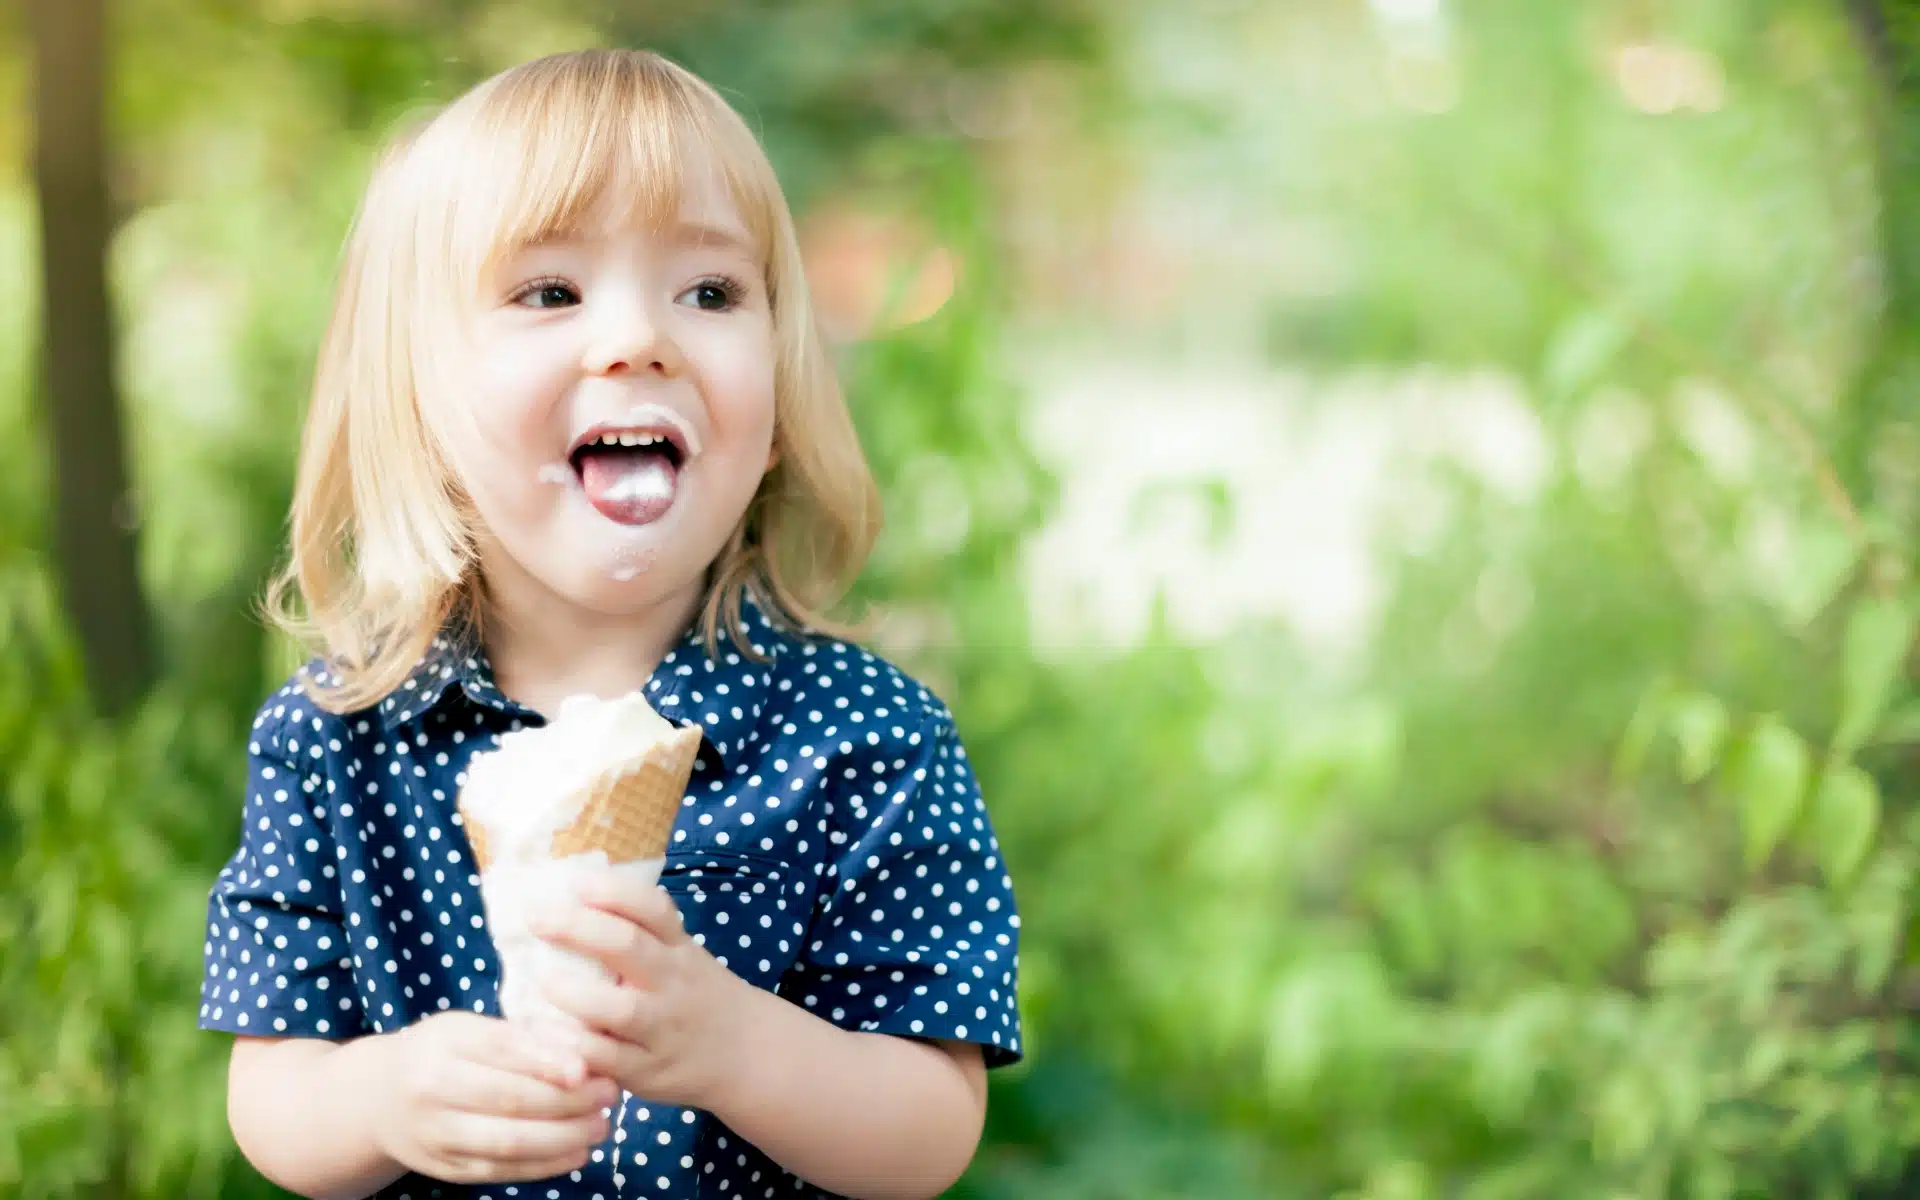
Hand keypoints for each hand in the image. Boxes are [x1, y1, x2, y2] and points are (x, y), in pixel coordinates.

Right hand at [369, 1010, 619, 1184]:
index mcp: (445, 1042)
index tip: (588, 1070)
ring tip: (601, 1126)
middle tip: (609, 1094)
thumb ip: (521, 1036)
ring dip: (564, 1138)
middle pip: (510, 1100)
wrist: (380, 1098)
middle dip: (569, 1101)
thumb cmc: (441, 1051)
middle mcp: (433, 1090)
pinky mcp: (445, 1168)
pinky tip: (577, 1153)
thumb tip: (581, 1051)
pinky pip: (501, 1171)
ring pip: (508, 1142)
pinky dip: (544, 1166)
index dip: (548, 1062)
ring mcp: (437, 1134)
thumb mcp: (470, 1027)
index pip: (503, 1051)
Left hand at [529, 871, 752, 1109]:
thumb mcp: (679, 953)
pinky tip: (544, 1034)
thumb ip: (638, 931)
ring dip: (574, 993)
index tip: (576, 882)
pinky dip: (574, 1047)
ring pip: (619, 1009)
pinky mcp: (647, 1071)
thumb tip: (567, 893)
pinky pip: (607, 1060)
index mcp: (678, 947)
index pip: (653, 909)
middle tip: (536, 917)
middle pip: (629, 947)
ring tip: (540, 979)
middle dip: (579, 928)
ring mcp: (662, 1028)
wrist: (744, 1051)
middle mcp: (673, 982)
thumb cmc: (692, 993)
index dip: (615, 892)